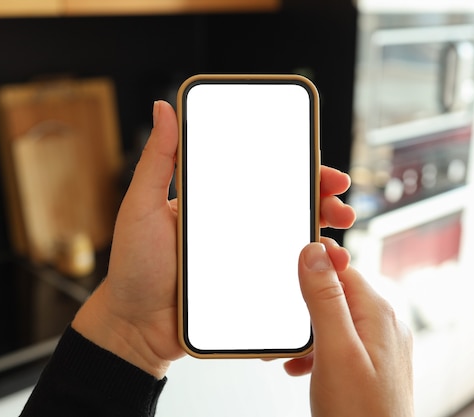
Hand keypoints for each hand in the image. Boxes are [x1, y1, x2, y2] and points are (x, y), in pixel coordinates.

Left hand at [73, 100, 355, 378]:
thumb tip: (164, 109)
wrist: (134, 326)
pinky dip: (309, 271)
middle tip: (339, 199)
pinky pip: (286, 276)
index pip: (260, 175)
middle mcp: (234, 226)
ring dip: (322, 233)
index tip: (318, 163)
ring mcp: (244, 257)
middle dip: (320, 198)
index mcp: (214, 201)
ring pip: (292, 240)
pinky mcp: (249, 287)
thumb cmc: (133, 265)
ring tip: (339, 233)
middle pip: (285, 205)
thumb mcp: (141, 206)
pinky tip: (324, 269)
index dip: (293, 167)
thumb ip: (157, 161)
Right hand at [286, 243, 413, 416]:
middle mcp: (382, 326)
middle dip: (303, 308)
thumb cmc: (359, 413)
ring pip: (333, 321)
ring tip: (287, 356)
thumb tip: (314, 252)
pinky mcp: (369, 365)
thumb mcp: (335, 351)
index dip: (311, 266)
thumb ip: (324, 299)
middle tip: (282, 331)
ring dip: (306, 333)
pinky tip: (302, 368)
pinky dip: (316, 351)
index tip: (284, 274)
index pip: (341, 267)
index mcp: (377, 313)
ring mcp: (378, 347)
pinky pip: (338, 343)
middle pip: (335, 294)